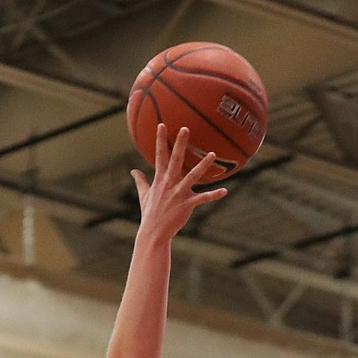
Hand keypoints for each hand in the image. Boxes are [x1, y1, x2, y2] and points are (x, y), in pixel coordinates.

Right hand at [132, 125, 226, 240]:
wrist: (154, 232)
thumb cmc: (150, 214)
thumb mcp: (144, 195)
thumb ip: (140, 181)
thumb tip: (133, 171)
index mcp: (160, 179)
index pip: (159, 155)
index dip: (160, 140)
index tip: (161, 125)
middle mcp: (169, 183)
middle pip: (175, 159)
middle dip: (180, 143)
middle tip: (185, 128)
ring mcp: (178, 193)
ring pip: (193, 176)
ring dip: (203, 165)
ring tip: (212, 154)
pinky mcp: (187, 205)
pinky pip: (203, 198)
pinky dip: (214, 195)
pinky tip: (224, 191)